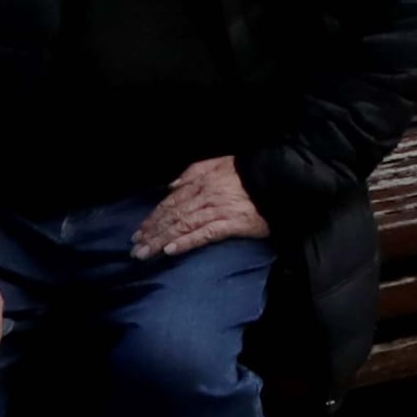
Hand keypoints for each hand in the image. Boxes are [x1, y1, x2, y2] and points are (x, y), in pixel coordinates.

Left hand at [131, 154, 265, 259]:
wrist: (281, 178)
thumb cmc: (250, 172)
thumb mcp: (221, 162)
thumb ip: (195, 171)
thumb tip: (171, 186)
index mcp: (202, 181)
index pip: (171, 202)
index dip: (153, 218)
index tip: (139, 232)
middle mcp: (206, 196)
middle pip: (173, 216)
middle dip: (152, 233)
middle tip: (135, 249)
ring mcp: (219, 210)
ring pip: (183, 226)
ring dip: (161, 240)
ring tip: (145, 254)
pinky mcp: (233, 224)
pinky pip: (205, 234)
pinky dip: (187, 242)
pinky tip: (171, 250)